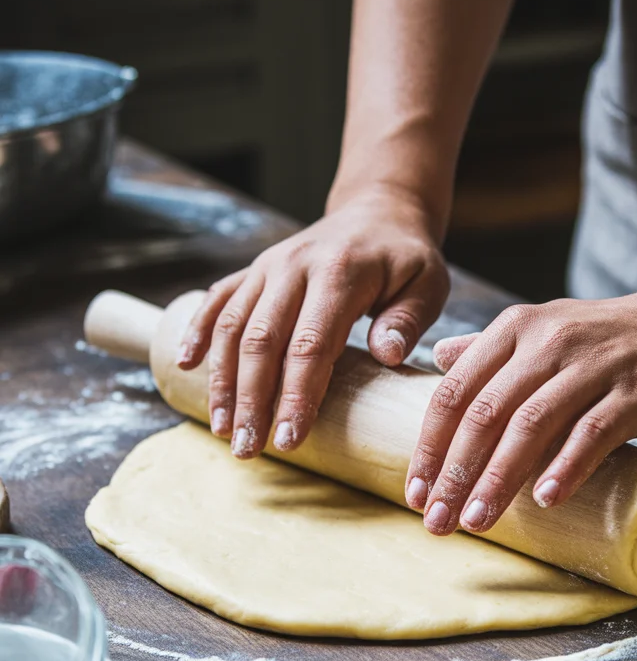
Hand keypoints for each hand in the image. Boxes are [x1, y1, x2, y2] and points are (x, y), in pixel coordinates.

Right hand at [177, 186, 448, 457]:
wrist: (378, 211)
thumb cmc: (406, 258)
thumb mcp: (428, 283)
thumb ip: (409, 319)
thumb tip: (387, 356)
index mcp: (339, 273)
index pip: (310, 345)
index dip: (295, 396)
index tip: (289, 440)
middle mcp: (294, 267)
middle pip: (262, 341)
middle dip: (251, 400)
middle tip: (248, 449)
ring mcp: (268, 267)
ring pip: (232, 325)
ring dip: (222, 380)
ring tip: (223, 429)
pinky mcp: (254, 270)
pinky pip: (218, 300)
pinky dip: (198, 331)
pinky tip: (185, 365)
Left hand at [404, 276, 636, 534]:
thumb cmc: (613, 339)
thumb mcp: (545, 329)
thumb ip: (491, 349)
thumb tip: (439, 361)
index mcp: (515, 329)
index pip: (455, 392)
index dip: (430, 446)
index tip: (415, 493)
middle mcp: (547, 341)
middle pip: (486, 414)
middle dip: (455, 473)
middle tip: (437, 521)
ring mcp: (593, 365)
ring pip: (532, 425)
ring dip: (499, 478)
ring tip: (477, 521)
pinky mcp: (636, 391)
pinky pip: (593, 431)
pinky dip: (566, 466)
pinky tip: (545, 499)